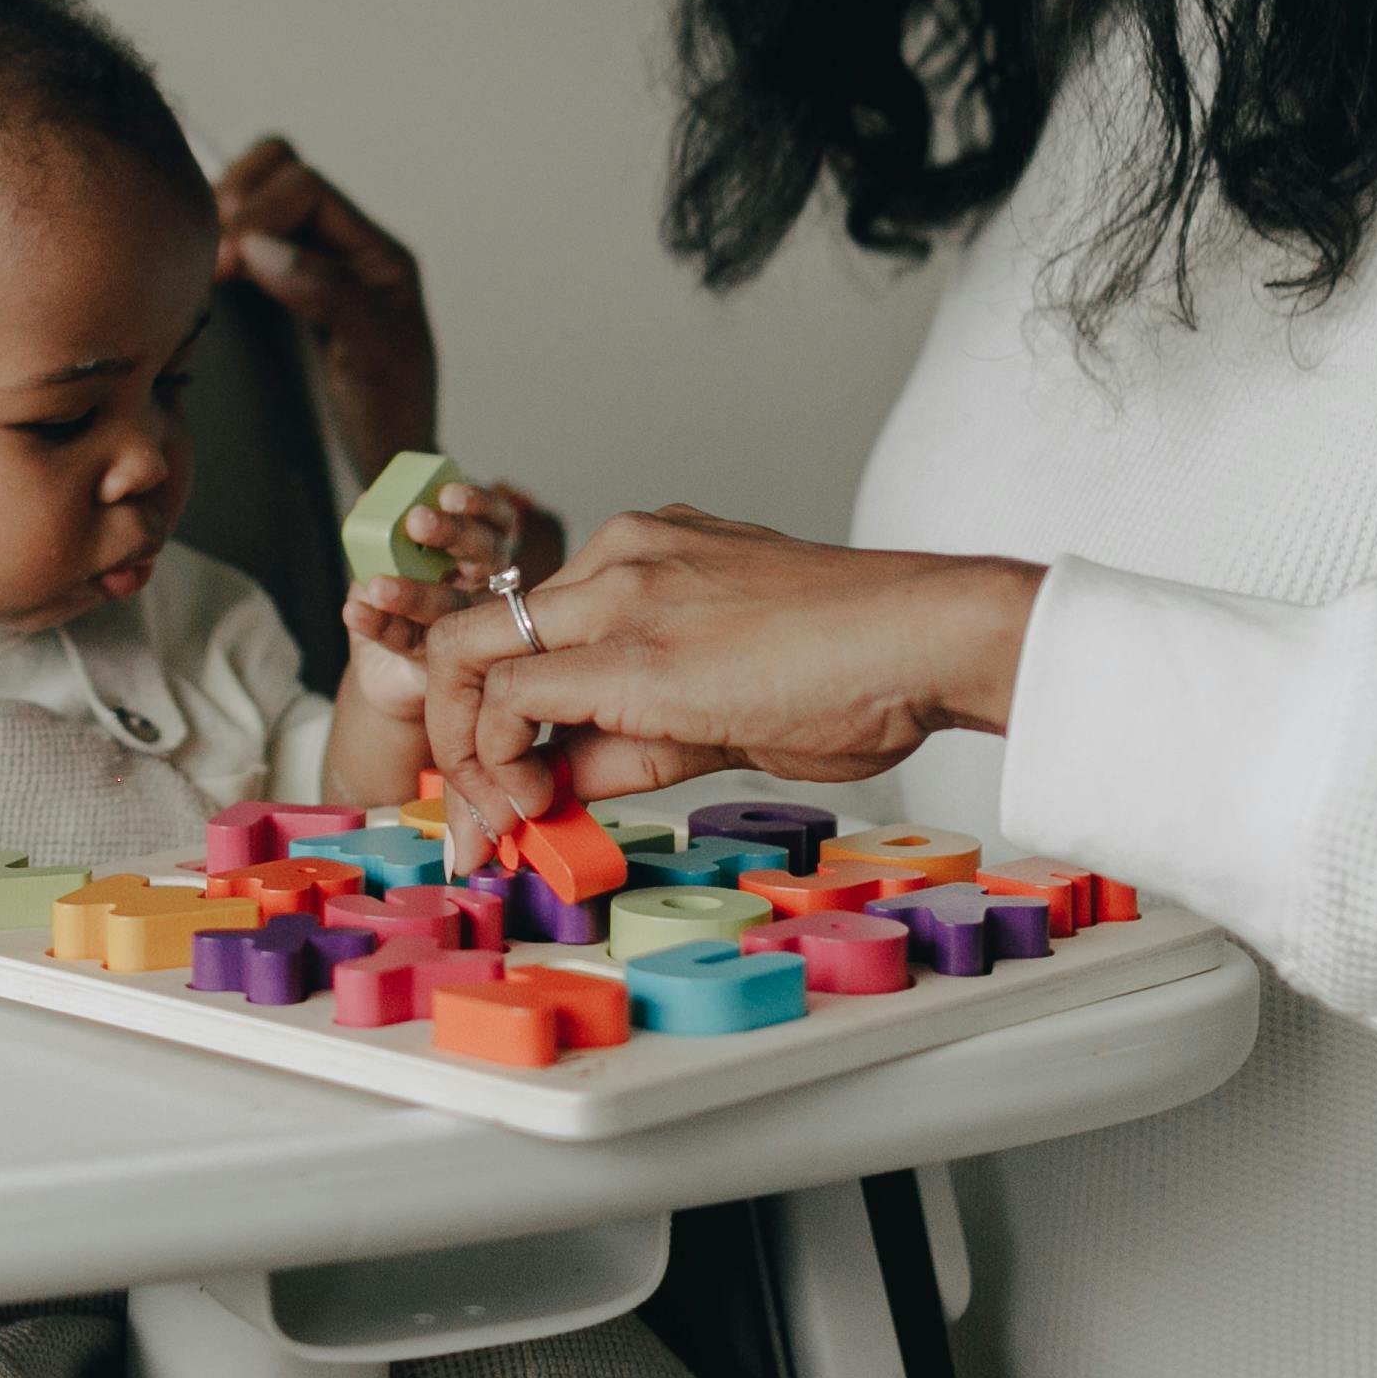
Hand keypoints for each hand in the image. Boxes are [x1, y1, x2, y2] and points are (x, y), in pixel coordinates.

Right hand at [212, 138, 439, 475]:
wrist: (385, 467)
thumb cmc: (389, 416)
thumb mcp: (373, 353)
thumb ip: (327, 290)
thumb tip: (260, 245)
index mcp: (373, 252)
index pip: (306, 188)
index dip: (260, 212)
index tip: (229, 262)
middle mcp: (342, 247)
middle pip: (280, 173)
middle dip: (239, 199)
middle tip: (215, 259)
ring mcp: (309, 265)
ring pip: (258, 198)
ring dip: (226, 214)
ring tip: (208, 262)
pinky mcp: (279, 290)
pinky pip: (245, 238)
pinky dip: (219, 241)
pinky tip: (207, 273)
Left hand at [338, 469, 548, 700]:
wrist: (384, 668)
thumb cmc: (397, 600)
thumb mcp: (388, 560)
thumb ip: (384, 531)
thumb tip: (369, 499)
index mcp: (480, 550)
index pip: (495, 520)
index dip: (479, 504)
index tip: (448, 493)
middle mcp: (485, 585)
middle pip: (483, 555)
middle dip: (453, 533)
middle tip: (417, 521)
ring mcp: (469, 627)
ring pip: (452, 607)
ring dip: (414, 593)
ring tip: (378, 586)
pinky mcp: (444, 662)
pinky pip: (411, 640)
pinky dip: (380, 625)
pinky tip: (354, 612)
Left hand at [418, 508, 1042, 854]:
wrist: (927, 638)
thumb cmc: (856, 670)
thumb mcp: (721, 698)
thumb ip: (631, 735)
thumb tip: (559, 787)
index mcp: (642, 554)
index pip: (525, 632)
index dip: (492, 715)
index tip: (504, 786)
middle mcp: (616, 557)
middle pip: (474, 633)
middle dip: (449, 730)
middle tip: (471, 815)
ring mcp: (617, 590)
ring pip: (469, 653)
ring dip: (463, 751)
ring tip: (503, 822)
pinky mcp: (628, 648)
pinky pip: (511, 694)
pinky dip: (493, 756)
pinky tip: (533, 807)